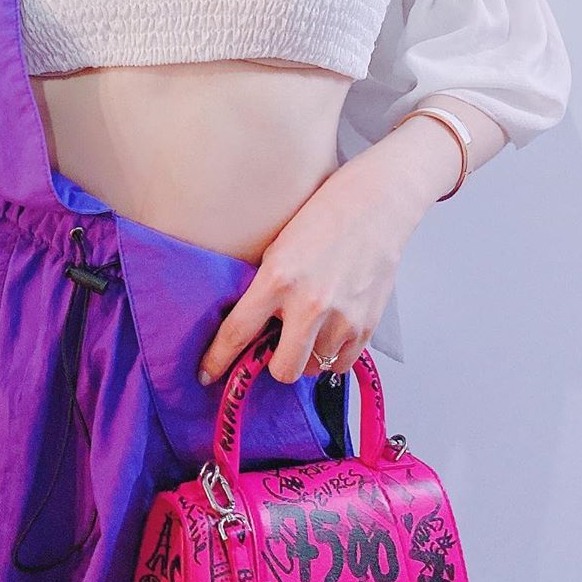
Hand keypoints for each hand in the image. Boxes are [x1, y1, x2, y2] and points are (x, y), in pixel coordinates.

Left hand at [197, 158, 419, 386]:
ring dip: (306, 356)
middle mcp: (309, 305)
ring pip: (314, 369)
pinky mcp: (367, 325)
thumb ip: (265, 288)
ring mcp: (342, 318)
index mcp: (277, 279)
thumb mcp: (278, 247)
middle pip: (282, 370)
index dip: (218, 359)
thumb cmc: (324, 217)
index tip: (206, 374)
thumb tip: (252, 325)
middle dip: (273, 363)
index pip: (238, 332)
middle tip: (274, 347)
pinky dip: (332, 354)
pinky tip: (330, 329)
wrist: (375, 206)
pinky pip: (342, 363)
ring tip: (308, 328)